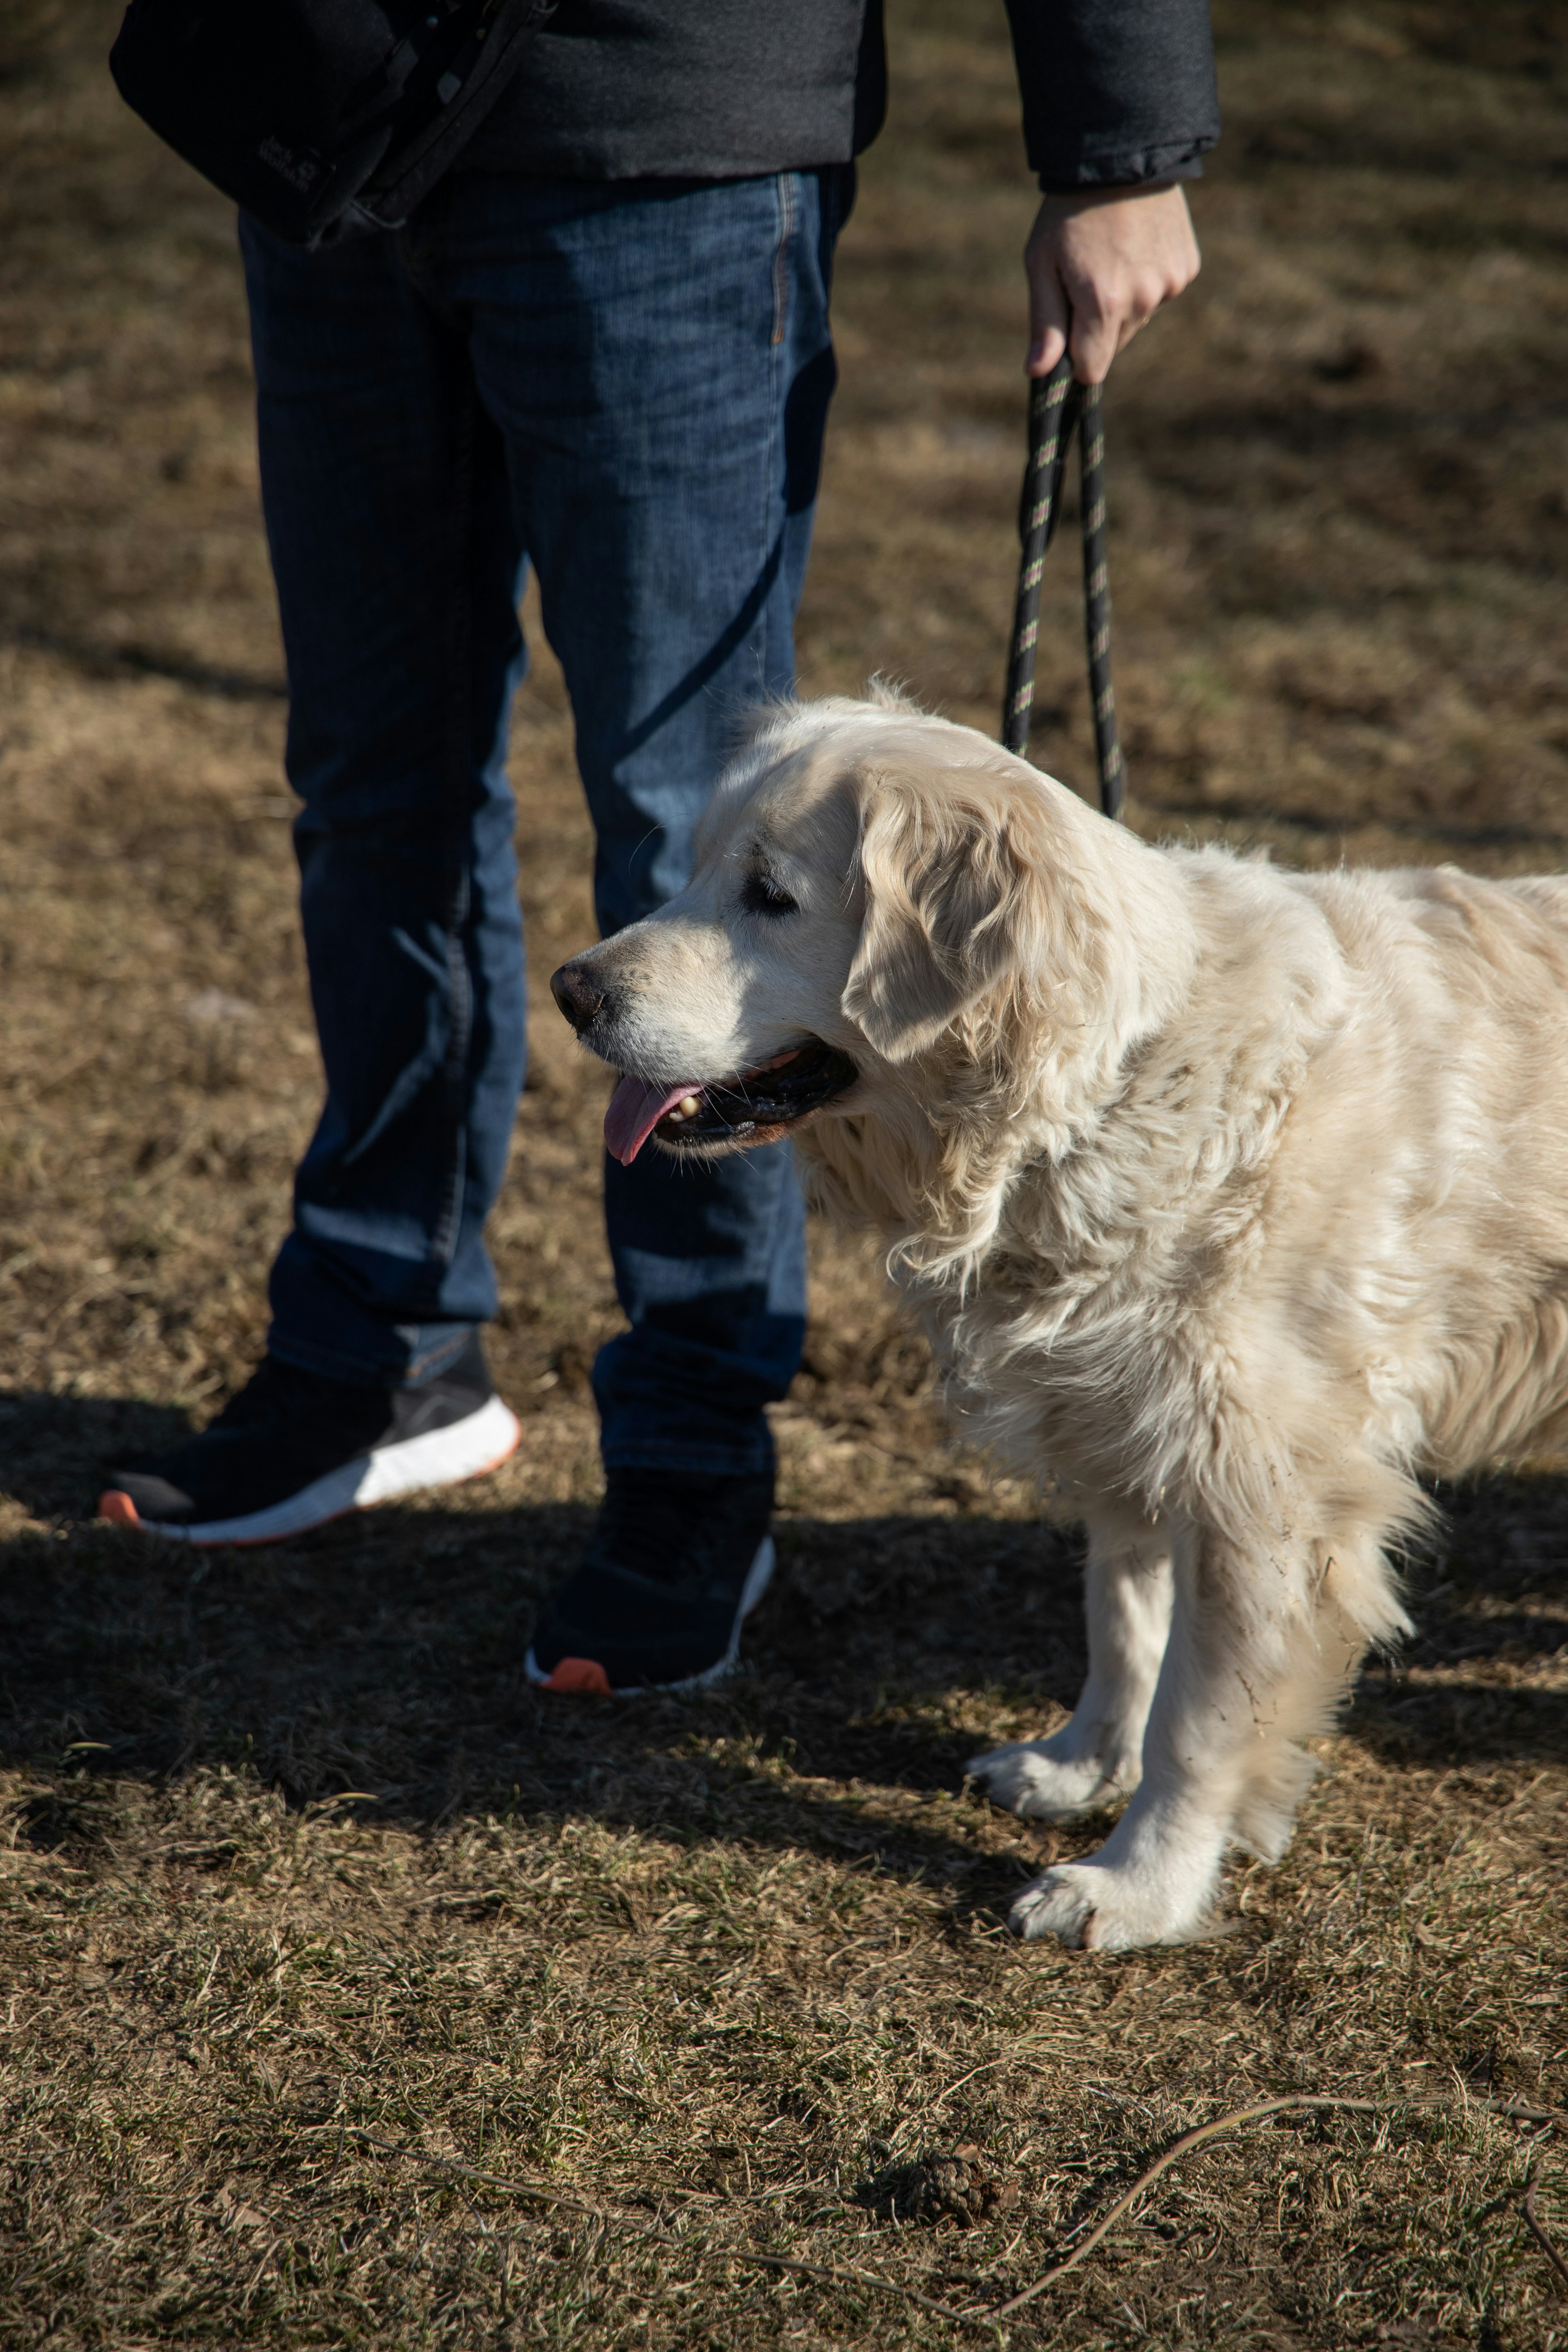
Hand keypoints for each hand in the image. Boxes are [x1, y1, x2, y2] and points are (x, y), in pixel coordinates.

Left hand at [1025, 182, 1200, 384]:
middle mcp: (1142, 300)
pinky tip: (1137, 246)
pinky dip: (1148, 279)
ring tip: (1113, 256)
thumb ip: (1045, 322)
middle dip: (1098, 326)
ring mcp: (1170, 284)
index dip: (1077, 360)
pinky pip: (1162, 292)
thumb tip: (1038, 373)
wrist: (1121, 153)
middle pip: (1115, 345)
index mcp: (1103, 304)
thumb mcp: (1042, 263)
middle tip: (1087, 278)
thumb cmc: (1069, 212)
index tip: (1068, 337)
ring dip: (1125, 302)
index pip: (1092, 370)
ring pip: (1139, 319)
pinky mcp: (1187, 267)